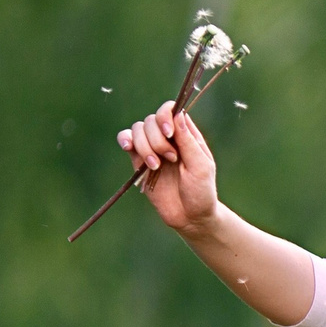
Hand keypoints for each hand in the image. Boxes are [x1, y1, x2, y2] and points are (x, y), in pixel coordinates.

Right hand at [117, 103, 217, 232]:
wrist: (189, 216)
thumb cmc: (201, 191)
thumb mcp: (200, 166)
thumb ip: (188, 141)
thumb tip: (178, 114)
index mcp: (186, 135)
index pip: (171, 110)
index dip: (165, 117)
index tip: (169, 134)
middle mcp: (168, 138)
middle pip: (151, 120)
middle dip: (157, 139)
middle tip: (171, 159)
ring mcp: (153, 148)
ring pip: (138, 129)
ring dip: (144, 146)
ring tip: (155, 167)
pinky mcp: (139, 160)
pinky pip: (126, 140)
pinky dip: (124, 139)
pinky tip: (127, 147)